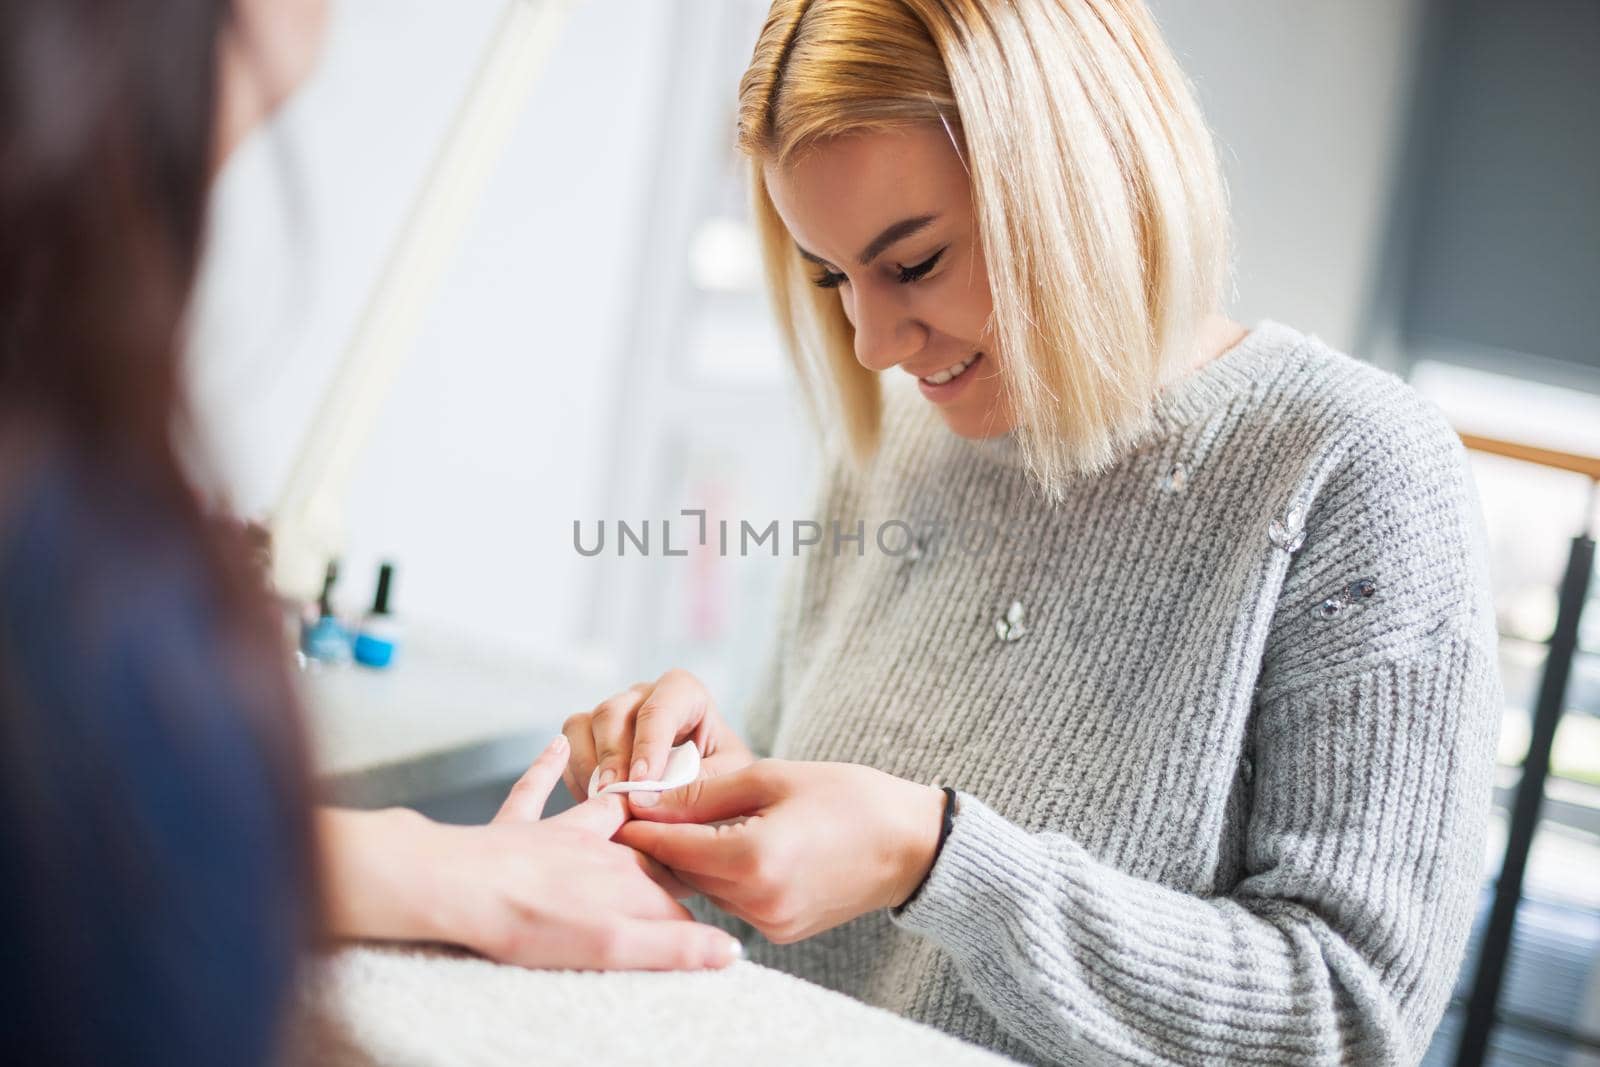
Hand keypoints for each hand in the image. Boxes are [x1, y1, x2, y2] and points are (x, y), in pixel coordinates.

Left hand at [319, 735, 743, 970]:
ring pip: (600, 812)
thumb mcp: (613, 945)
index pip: (676, 892)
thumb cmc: (530, 922)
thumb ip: (673, 945)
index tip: (718, 902)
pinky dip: (544, 768)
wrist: (457, 890)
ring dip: (624, 802)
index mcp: (625, 879)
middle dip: (671, 848)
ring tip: (649, 786)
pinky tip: (553, 746)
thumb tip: (728, 950)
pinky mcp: (514, 830)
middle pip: (645, 850)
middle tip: (693, 849)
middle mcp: (598, 850)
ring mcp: (555, 836)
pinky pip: (532, 792)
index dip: (697, 901)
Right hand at [562, 669, 753, 799]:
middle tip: (616, 797)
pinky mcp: (591, 735)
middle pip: (613, 711)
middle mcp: (644, 695)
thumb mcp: (728, 780)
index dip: (649, 744)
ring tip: (602, 803)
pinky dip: (577, 776)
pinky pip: (570, 746)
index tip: (644, 781)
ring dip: (588, 766)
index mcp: (684, 693)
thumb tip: (649, 796)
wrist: (711, 791)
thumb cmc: (726, 778)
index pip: (660, 708)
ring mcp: (613, 712)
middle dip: (612, 757)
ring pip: (583, 724)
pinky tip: (594, 803)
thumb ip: (697, 784)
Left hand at [614, 760, 946, 943]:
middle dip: (657, 841)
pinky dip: (718, 874)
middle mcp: (757, 902)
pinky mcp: (780, 932)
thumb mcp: (772, 777)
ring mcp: (769, 923)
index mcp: (753, 858)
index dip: (637, 822)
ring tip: (671, 824)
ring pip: (704, 887)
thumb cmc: (847, 797)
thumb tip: (645, 796)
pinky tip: (716, 847)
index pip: (670, 843)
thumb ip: (703, 791)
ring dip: (687, 858)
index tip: (612, 801)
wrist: (910, 845)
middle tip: (632, 810)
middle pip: (681, 870)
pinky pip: (731, 900)